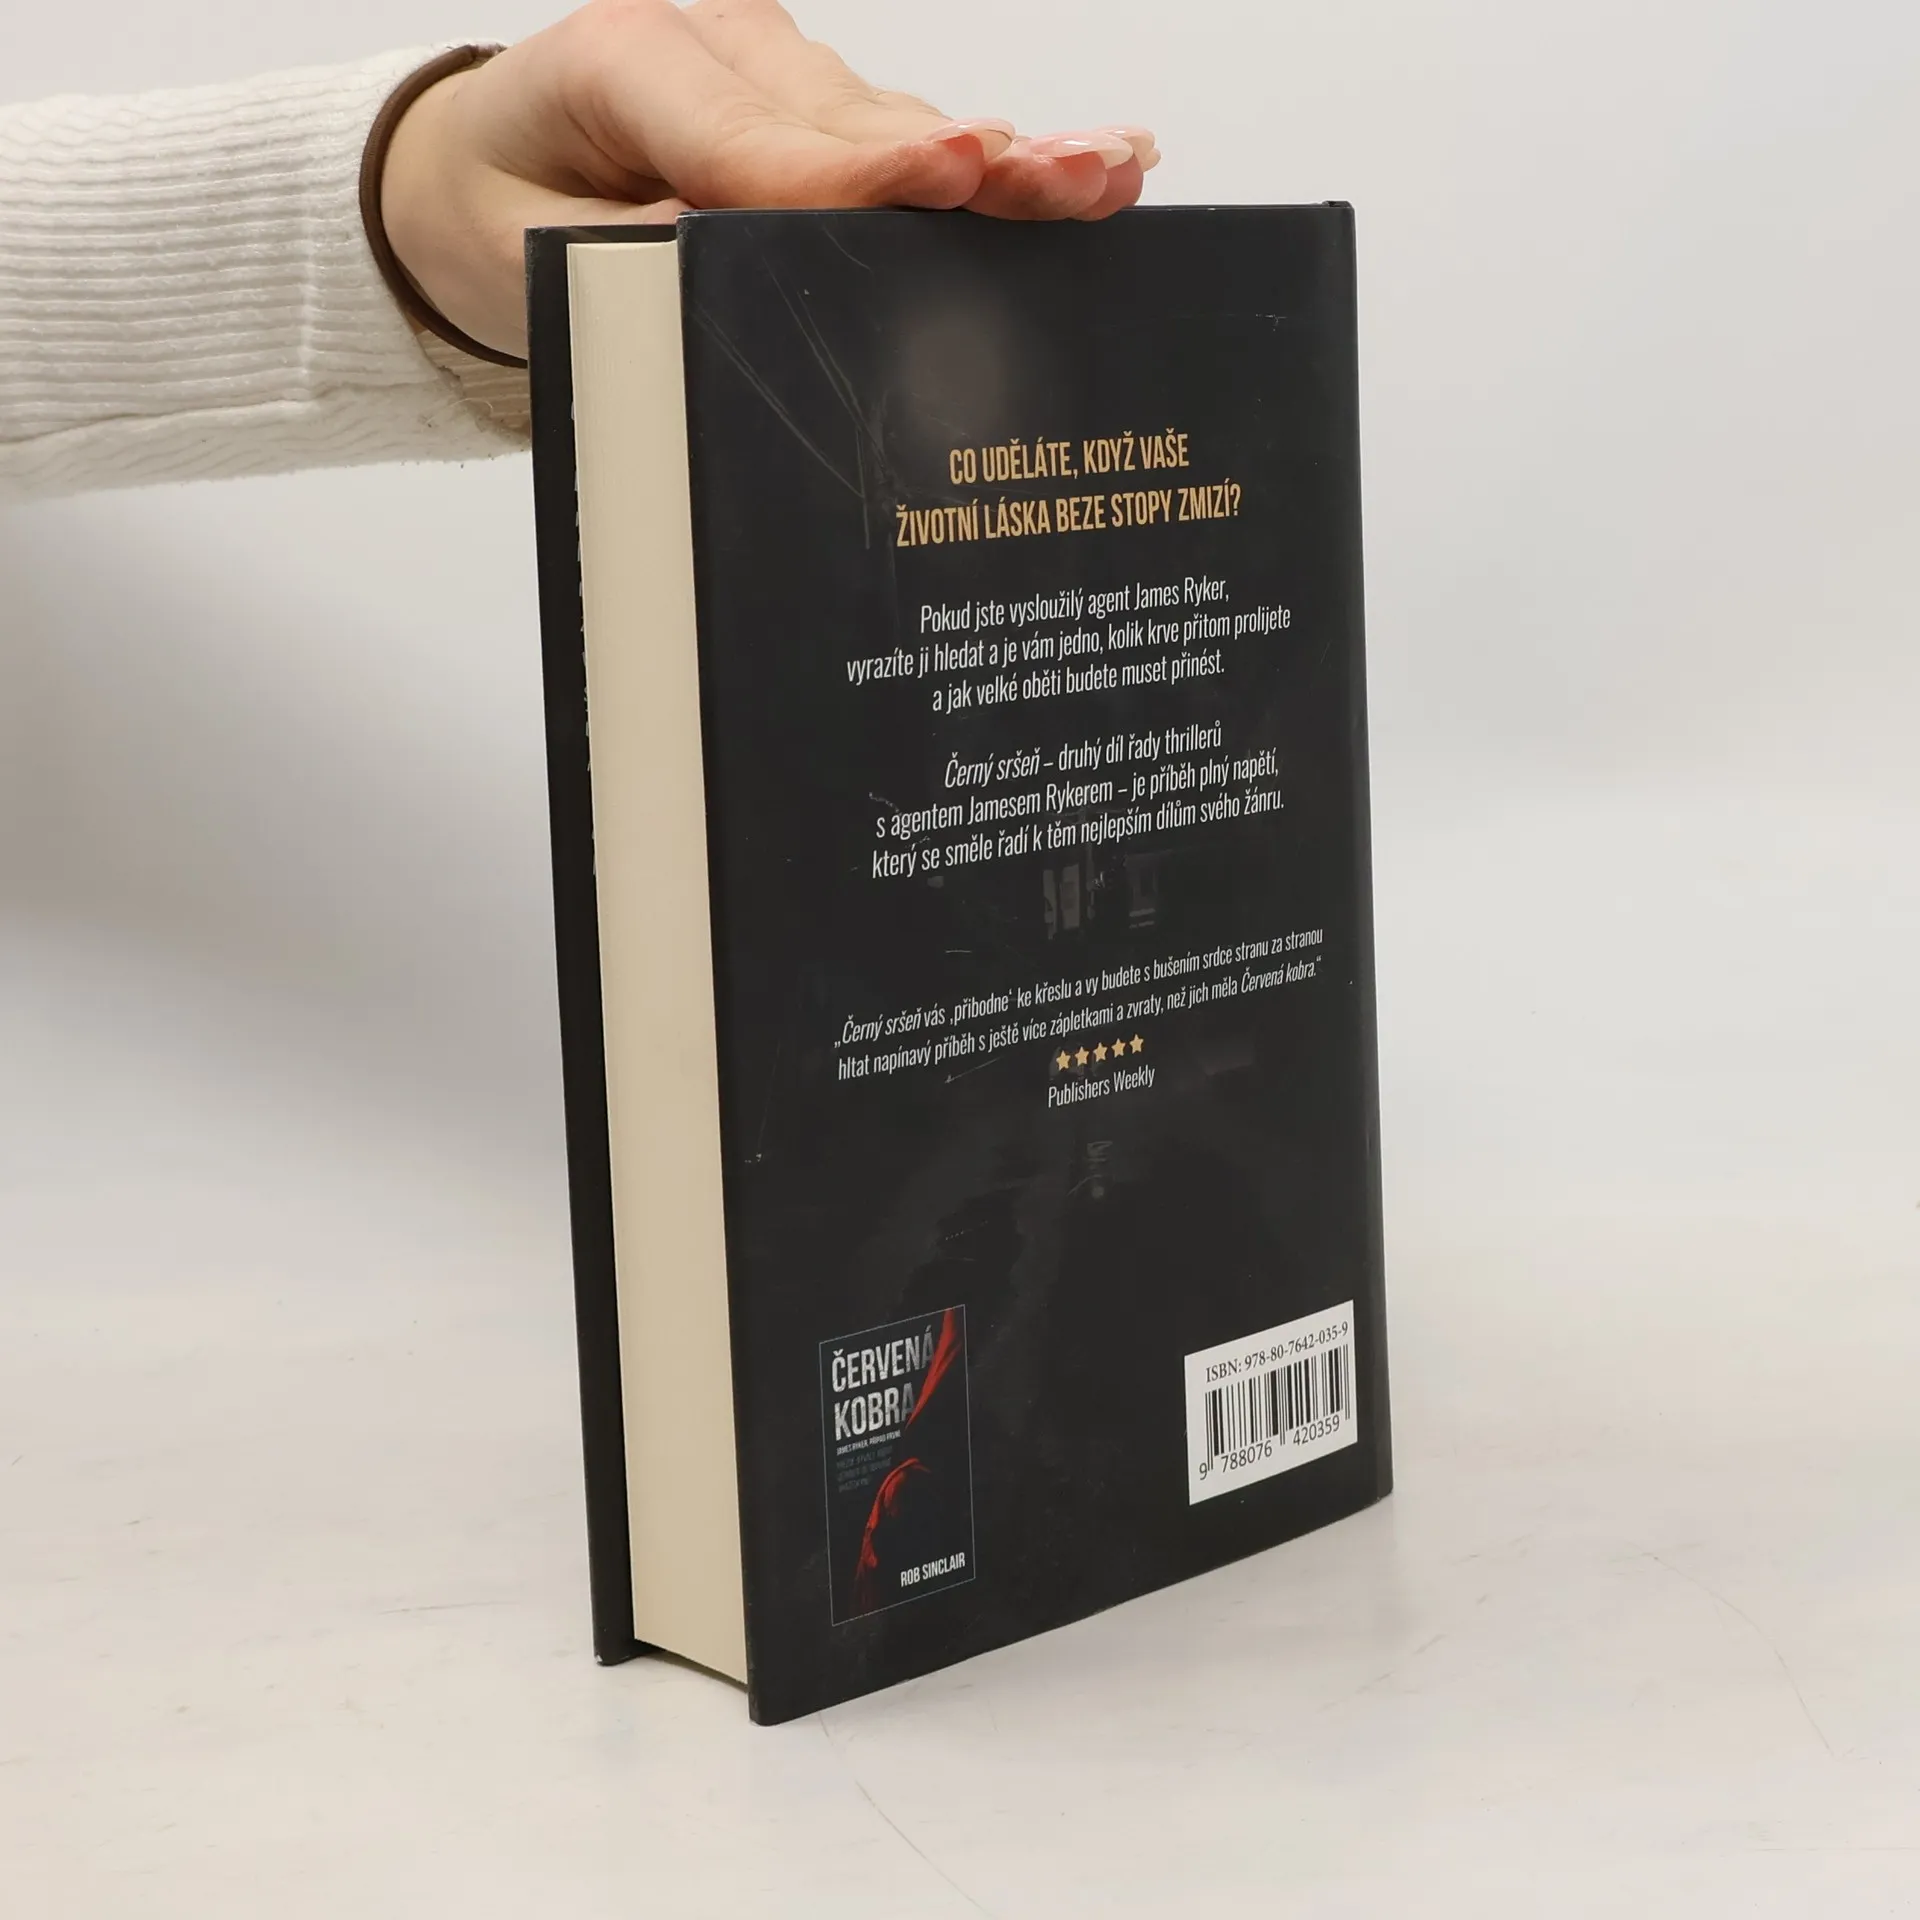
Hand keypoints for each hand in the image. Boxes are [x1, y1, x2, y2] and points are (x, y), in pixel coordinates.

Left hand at [380, 0, 1157, 358]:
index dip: (858, 171)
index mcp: (623, 67)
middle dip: (967, 164)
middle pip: (854, 124)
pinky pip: (898, 142)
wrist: (476, 171)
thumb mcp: (527, 259)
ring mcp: (773, 74)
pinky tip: (1078, 166)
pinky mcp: (810, 106)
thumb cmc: (499, 211)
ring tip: (1108, 176)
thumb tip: (742, 270)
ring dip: (1002, 164)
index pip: (750, 140)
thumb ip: (630, 266)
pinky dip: (983, 169)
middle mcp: (717, 51)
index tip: (950, 175)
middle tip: (1076, 178)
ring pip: (893, 128)